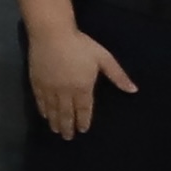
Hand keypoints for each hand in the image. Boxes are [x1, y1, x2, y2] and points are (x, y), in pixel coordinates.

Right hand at [27, 23, 136, 139]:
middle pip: (66, 113)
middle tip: (68, 137)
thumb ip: (117, 76)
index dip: (83, 121)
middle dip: (68, 126)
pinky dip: (43, 110)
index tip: (83, 130)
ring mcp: (49, 88)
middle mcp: (65, 92)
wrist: (51, 33)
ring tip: (56, 130)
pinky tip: (45, 115)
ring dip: (55, 121)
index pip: (83, 109)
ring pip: (52, 109)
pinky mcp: (36, 82)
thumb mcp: (103, 58)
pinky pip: (40, 100)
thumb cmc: (80, 44)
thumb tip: (134, 90)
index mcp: (82, 87)